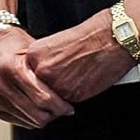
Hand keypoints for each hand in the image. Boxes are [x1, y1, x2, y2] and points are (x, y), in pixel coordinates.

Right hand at [0, 30, 73, 127]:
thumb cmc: (18, 46)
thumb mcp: (34, 51)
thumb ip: (48, 70)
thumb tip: (71, 89)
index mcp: (11, 67)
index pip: (42, 98)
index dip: (61, 106)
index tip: (70, 107)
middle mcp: (0, 84)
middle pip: (37, 115)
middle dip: (54, 114)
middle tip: (63, 108)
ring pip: (30, 121)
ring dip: (44, 116)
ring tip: (51, 106)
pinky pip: (21, 122)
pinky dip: (32, 117)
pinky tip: (36, 106)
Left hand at [22, 14, 136, 106]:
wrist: (111, 38)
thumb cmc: (87, 37)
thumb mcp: (54, 44)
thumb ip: (43, 60)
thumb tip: (39, 76)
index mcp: (33, 55)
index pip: (28, 75)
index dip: (40, 77)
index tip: (49, 74)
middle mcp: (41, 70)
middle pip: (38, 88)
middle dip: (49, 88)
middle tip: (64, 79)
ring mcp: (56, 84)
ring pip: (53, 98)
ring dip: (61, 95)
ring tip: (77, 77)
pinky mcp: (73, 95)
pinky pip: (69, 101)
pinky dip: (76, 95)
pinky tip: (85, 80)